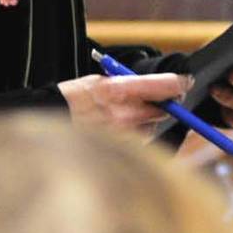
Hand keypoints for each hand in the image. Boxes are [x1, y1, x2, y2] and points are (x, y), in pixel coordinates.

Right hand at [57, 71, 192, 131]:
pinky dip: (136, 137)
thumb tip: (153, 87)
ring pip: (151, 128)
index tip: (186, 82)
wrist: (47, 121)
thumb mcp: (98, 81)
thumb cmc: (70, 99)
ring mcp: (122, 135)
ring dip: (148, 122)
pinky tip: (121, 131)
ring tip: (129, 116)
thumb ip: (127, 84)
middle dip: (165, 105)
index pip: (164, 86)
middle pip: (162, 110)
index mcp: (121, 90)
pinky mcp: (118, 150)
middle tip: (163, 100)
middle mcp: (125, 114)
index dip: (178, 84)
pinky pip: (137, 143)